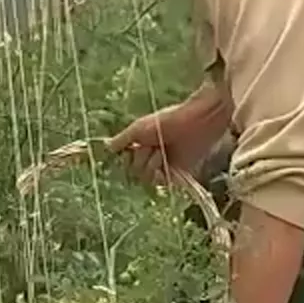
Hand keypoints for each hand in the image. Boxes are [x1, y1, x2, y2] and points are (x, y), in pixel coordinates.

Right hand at [108, 92, 227, 183]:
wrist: (196, 122)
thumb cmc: (168, 120)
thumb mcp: (139, 128)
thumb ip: (122, 140)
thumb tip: (107, 147)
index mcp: (142, 145)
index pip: (126, 162)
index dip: (127, 158)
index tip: (130, 148)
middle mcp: (152, 157)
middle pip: (134, 172)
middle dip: (140, 159)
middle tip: (151, 146)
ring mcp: (166, 166)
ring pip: (146, 178)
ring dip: (151, 164)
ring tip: (161, 152)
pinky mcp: (179, 174)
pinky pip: (163, 182)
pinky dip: (161, 174)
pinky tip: (165, 162)